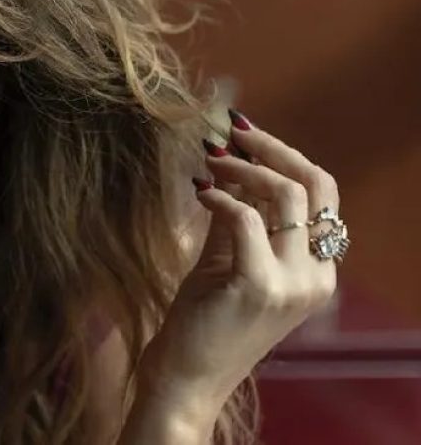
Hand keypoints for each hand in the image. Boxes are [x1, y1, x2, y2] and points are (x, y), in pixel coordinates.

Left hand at [139, 110, 339, 422]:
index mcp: (317, 269)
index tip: (243, 133)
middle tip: (232, 131)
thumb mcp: (227, 257)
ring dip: (242, 167)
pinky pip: (245, 218)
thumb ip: (237, 214)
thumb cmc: (203, 318)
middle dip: (273, 148)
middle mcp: (316, 276)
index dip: (284, 155)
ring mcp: (293, 284)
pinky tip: (198, 192)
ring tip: (208, 161)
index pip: (321, 194)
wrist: (185, 376)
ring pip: (287, 195)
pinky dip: (220, 196)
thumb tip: (228, 159)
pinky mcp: (258, 286)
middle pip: (316, 186)